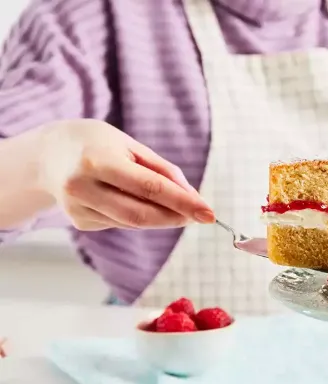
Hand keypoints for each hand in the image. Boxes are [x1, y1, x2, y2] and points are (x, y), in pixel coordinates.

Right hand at [35, 119, 213, 230]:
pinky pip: (121, 223)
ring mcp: (78, 208)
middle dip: (176, 217)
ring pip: (133, 223)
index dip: (183, 203)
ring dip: (160, 217)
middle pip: (141, 215)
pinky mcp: (80, 222)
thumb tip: (192, 197)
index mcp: (97, 162)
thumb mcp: (131, 146)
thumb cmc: (97, 144)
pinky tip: (129, 199)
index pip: (150, 188)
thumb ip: (163, 170)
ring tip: (169, 203)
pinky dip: (138, 215)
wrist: (48, 154)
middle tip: (199, 215)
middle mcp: (82, 188)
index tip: (209, 213)